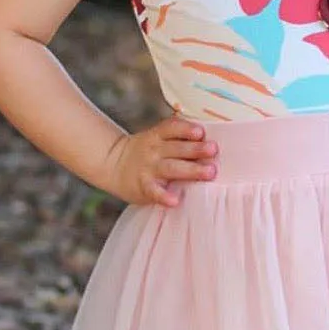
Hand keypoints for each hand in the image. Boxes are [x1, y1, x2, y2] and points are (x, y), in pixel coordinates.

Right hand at [101, 115, 218, 207]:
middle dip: (196, 149)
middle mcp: (154, 150)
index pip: (172, 128)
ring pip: (172, 168)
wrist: (114, 164)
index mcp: (158, 136)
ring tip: (209, 173)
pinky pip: (154, 192)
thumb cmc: (147, 152)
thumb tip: (210, 140)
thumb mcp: (157, 138)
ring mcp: (149, 168)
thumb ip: (178, 138)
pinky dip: (164, 196)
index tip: (201, 132)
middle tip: (214, 150)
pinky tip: (175, 201)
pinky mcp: (144, 186)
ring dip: (192, 170)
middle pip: (177, 148)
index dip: (187, 129)